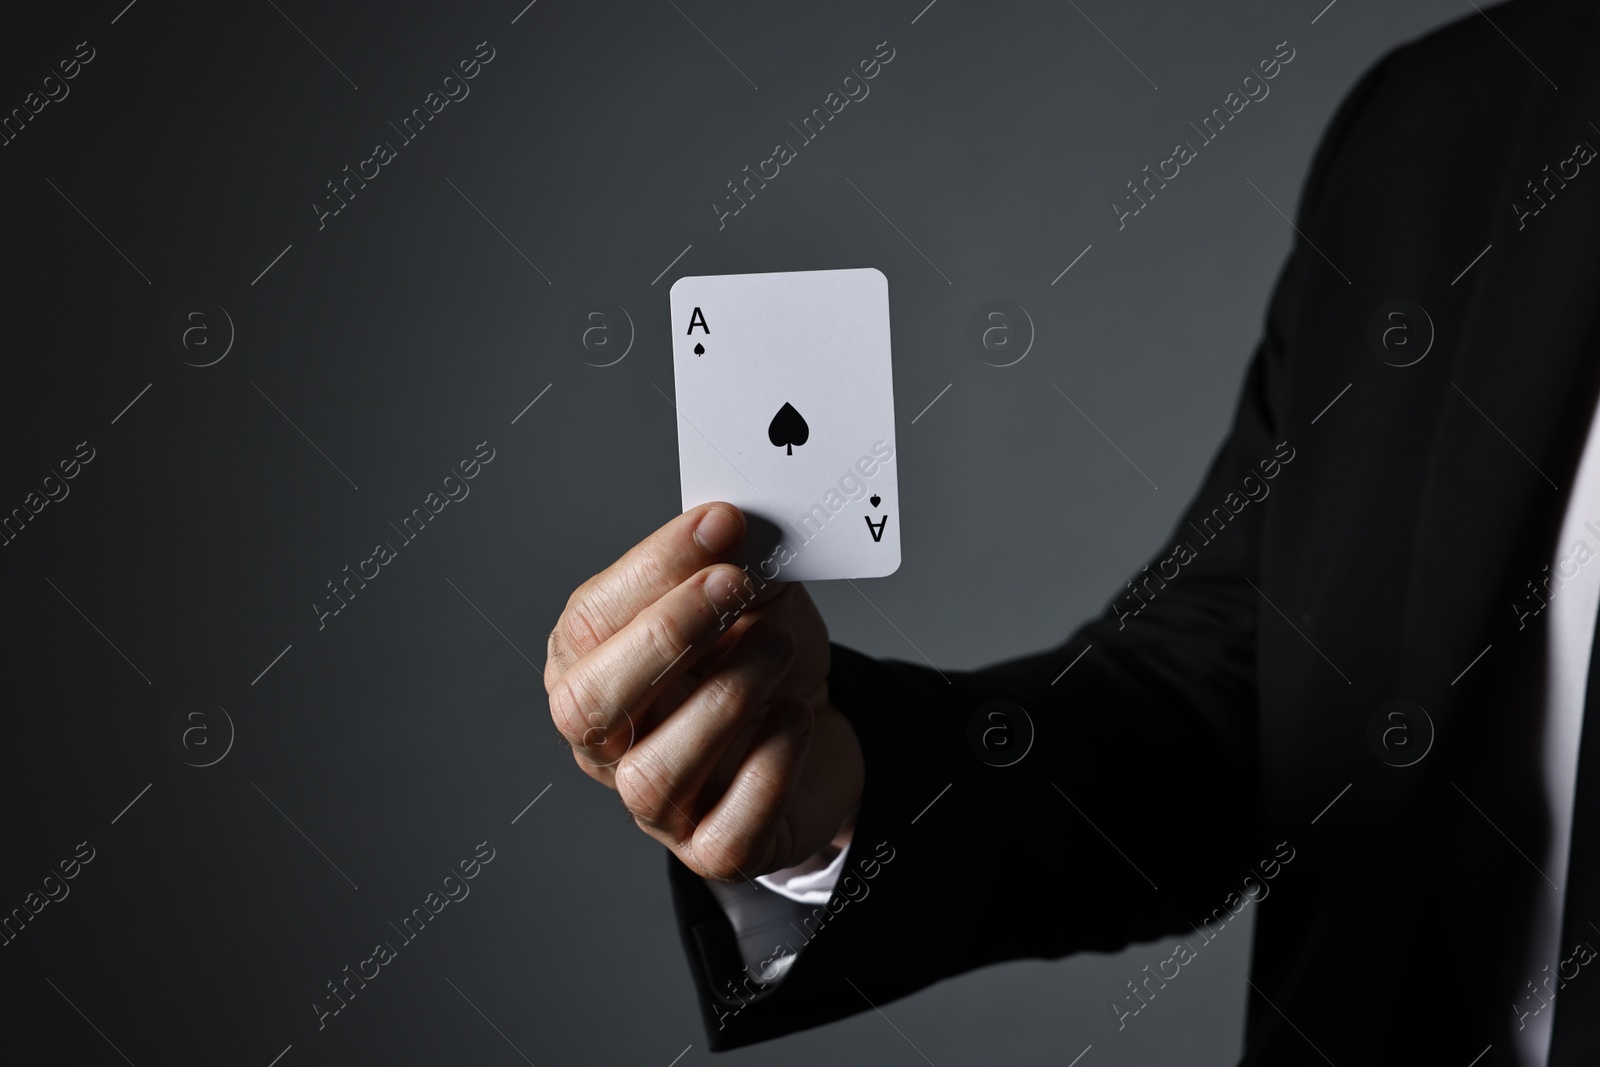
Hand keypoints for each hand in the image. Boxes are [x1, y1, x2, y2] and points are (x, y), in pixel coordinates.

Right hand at [545, 503, 863, 880]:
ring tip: (777, 645)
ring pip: (652, 775)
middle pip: (589, 706)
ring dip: (722, 699)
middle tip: (735, 583)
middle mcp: (603, 741)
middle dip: (665, 635)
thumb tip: (732, 524)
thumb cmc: (759, 654)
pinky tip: (797, 717)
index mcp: (588, 664)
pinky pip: (725, 830)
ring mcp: (653, 805)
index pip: (587, 621)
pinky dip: (766, 769)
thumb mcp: (748, 594)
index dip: (652, 569)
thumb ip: (732, 560)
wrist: (816, 725)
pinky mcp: (712, 850)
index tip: (721, 524)